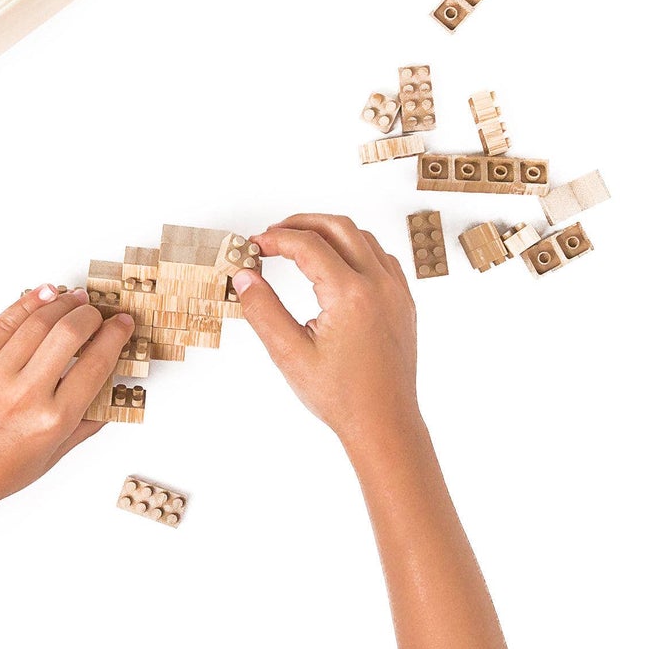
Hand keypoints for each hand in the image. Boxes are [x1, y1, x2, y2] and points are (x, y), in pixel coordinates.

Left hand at [0, 284, 136, 513]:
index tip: (122, 324)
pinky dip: (28, 303)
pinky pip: (4, 321)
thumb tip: (109, 396)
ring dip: (63, 303)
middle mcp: (25, 395)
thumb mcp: (51, 456)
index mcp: (52, 420)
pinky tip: (43, 295)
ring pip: (38, 321)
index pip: (96, 364)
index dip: (115, 336)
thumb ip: (84, 425)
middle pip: (69, 333)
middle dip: (91, 314)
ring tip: (74, 299)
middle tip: (97, 312)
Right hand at [233, 214, 421, 449]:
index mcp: (350, 294)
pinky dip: (356, 249)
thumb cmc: (341, 397)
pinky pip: (382, 258)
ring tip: (301, 245)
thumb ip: (263, 310)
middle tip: (274, 235)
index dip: (276, 239)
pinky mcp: (404, 303)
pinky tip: (338, 264)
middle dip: (303, 224)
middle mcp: (379, 285)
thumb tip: (244, 277)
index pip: (308, 246)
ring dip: (331, 233)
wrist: (385, 424)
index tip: (256, 245)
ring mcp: (396, 292)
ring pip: (363, 238)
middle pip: (339, 228)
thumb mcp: (290, 355)